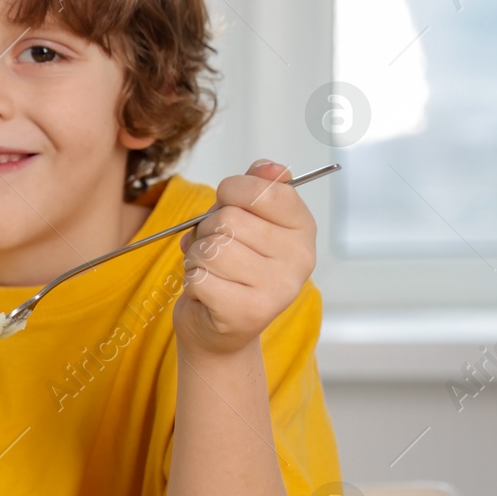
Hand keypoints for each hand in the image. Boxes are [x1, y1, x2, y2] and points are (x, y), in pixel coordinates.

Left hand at [173, 160, 316, 356]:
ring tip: (211, 271)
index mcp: (303, 228)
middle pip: (230, 220)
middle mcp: (299, 259)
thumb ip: (257, 188)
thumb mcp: (246, 220)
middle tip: (215, 250)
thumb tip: (268, 167)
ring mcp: (278, 288)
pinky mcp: (249, 313)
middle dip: (207, 231)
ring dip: (197, 258)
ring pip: (212, 249)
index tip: (226, 202)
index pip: (265, 190)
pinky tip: (208, 292)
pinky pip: (200, 277)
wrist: (219, 328)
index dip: (233, 190)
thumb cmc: (229, 267)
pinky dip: (192, 281)